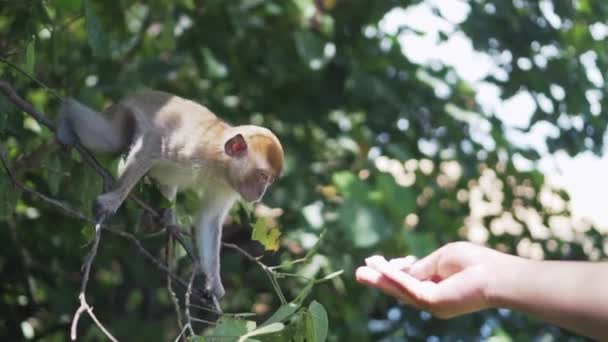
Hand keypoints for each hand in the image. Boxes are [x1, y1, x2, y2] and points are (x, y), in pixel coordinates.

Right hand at [356, 242, 510, 318]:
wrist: (497, 276)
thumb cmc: (476, 263)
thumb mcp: (442, 259)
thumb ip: (422, 266)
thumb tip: (404, 268)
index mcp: (437, 286)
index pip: (410, 279)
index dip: (395, 269)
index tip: (379, 259)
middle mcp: (433, 298)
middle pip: (400, 288)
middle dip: (380, 279)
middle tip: (360, 272)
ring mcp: (432, 303)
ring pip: (400, 290)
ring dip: (379, 280)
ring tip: (360, 273)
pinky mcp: (433, 302)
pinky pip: (408, 288)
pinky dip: (392, 278)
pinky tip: (379, 269)